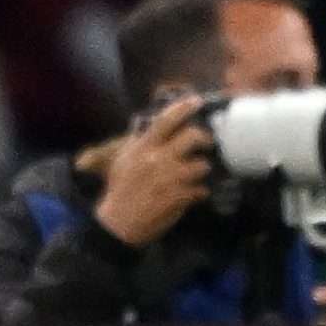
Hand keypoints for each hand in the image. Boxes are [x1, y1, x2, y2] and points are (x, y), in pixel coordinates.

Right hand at [90, 95, 214, 249]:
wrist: (119, 223)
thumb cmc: (121, 190)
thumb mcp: (124, 161)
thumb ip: (140, 143)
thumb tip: (152, 126)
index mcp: (143, 148)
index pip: (166, 121)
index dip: (183, 108)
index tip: (197, 101)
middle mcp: (159, 159)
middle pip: (193, 137)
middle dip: (204, 139)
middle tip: (206, 144)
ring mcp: (172, 178)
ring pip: (202, 165)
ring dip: (201, 171)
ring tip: (194, 177)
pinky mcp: (181, 196)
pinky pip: (202, 189)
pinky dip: (199, 193)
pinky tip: (192, 195)